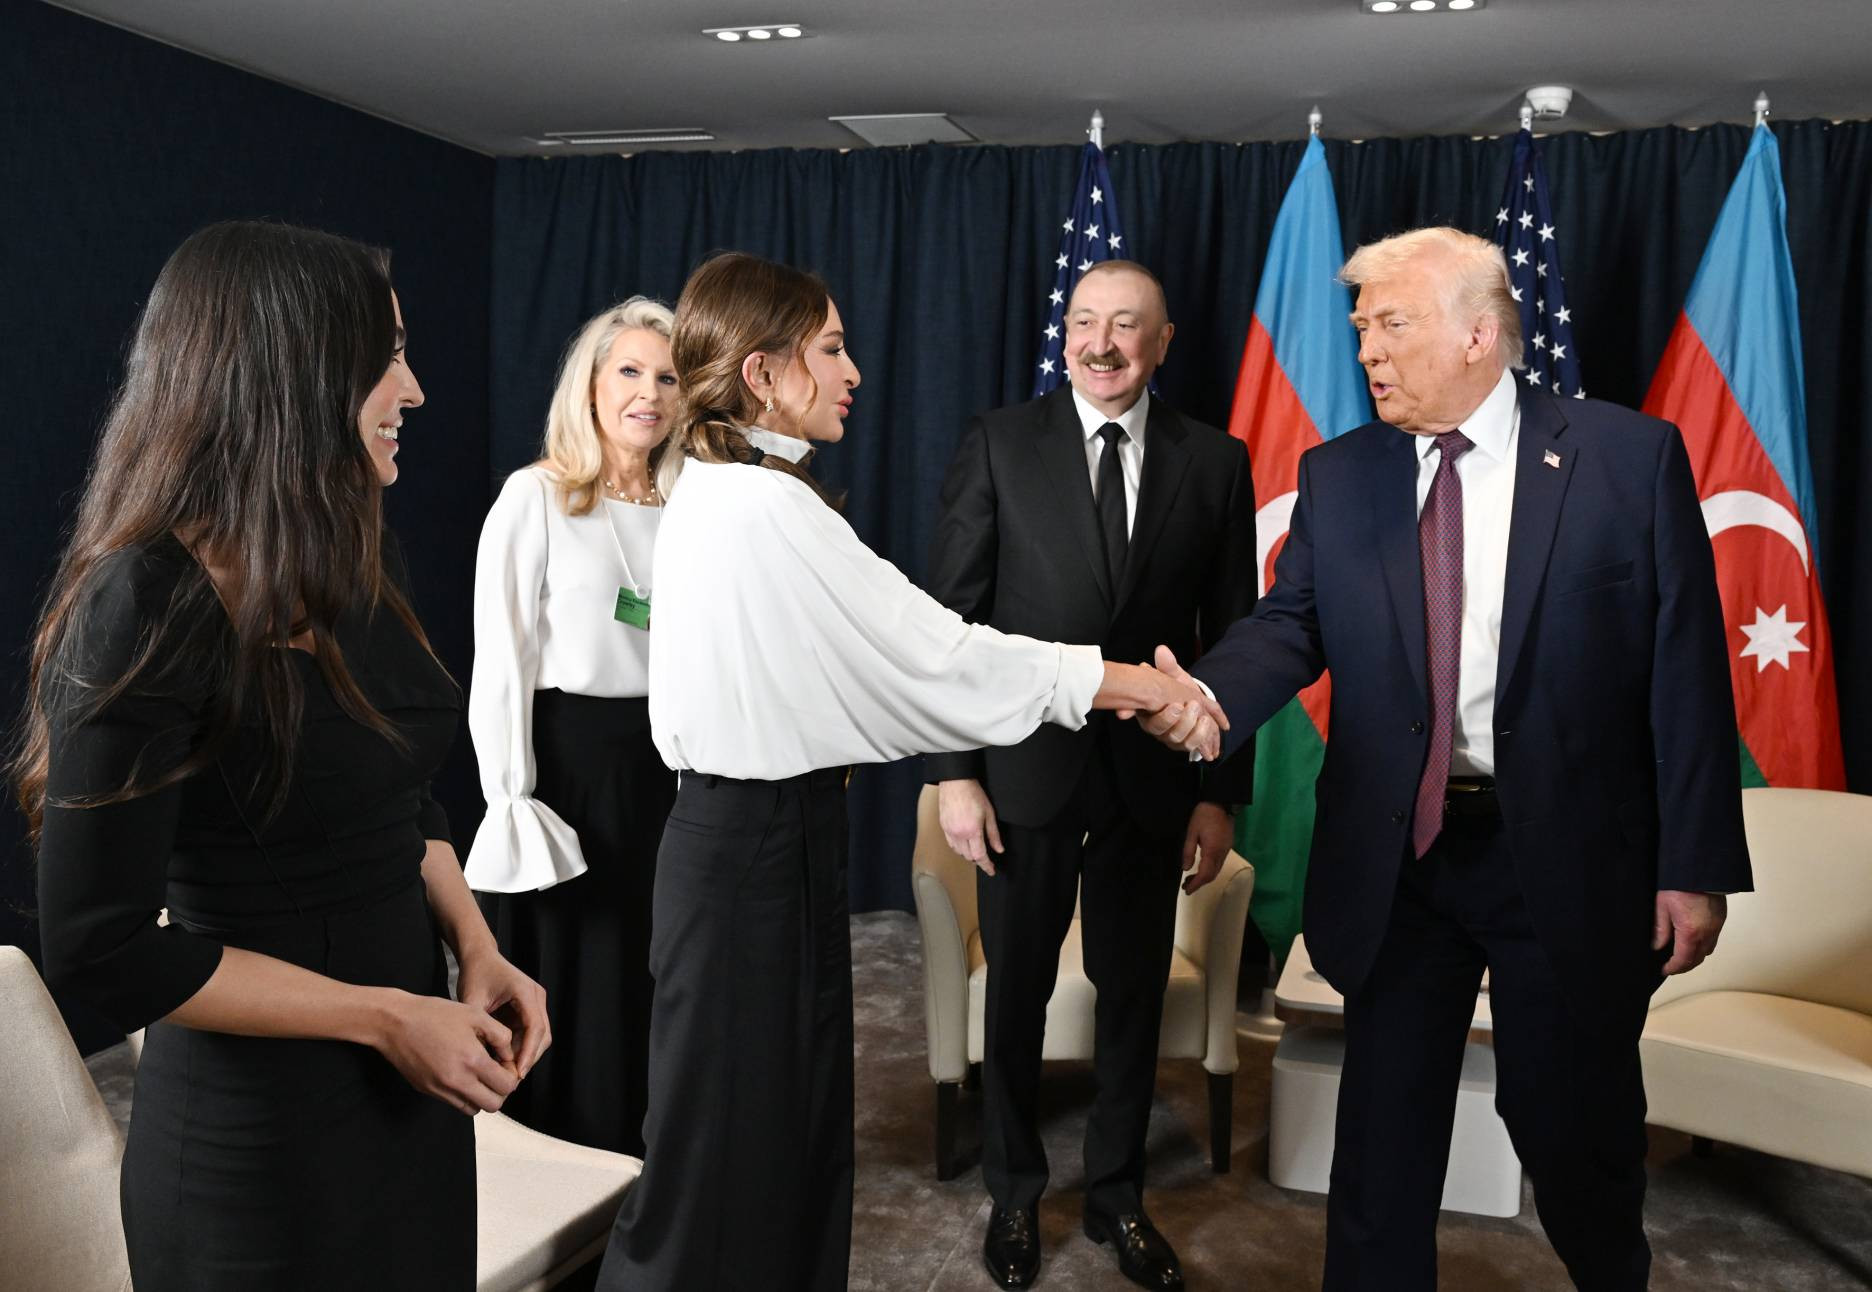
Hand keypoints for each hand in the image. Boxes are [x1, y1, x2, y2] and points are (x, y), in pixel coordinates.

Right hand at [371, 990, 521, 1114]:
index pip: (506, 1086)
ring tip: (479, 1074)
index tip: (505, 1062)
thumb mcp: (475, 1014)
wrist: (395, 1022)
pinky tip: (462, 1074)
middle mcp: (457, 1082)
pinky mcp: (428, 1091)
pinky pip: (454, 1103)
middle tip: (496, 1071)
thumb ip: (500, 1036)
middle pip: (493, 1105)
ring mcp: (440, 1090)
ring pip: (473, 1109)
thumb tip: (509, 1055)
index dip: (512, 1075)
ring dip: (482, 1096)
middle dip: (500, 1090)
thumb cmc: (434, 1014)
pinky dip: (464, 1095)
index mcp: (472, 1061)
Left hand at [456, 947, 551, 1078]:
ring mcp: (536, 1002)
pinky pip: (532, 1033)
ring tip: (508, 1072)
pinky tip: (506, 1060)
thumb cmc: (475, 974)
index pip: (535, 1027)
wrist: (480, 956)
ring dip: (527, 1054)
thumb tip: (481, 1058)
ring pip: (540, 1036)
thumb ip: (478, 1027)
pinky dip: (522, 1048)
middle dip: (529, 1058)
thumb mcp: (471, 1000)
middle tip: (512, 1079)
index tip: (518, 1073)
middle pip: (543, 1035)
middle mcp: (536, 997)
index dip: (528, 1053)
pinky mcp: (530, 1008)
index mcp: (525, 991)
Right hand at [938, 778, 1003, 875]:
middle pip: (969, 856)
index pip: (980, 856)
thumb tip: (999, 849)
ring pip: (959, 852)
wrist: (955, 782)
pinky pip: (951, 844)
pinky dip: (959, 848)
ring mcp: (949, 831)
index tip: (991, 871)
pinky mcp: (943, 827)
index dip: (986, 866)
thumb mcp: (989, 814)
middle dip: (978, 860)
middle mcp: (959, 834)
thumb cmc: (974, 794)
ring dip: (968, 854)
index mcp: (972, 831)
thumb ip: (993, 834)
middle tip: (987, 858)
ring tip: (976, 850)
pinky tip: (965, 844)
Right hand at [1131, 646, 1226, 760]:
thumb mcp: (1172, 676)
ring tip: (1205, 719)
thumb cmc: (1175, 688)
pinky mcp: (1189, 743)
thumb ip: (1167, 666)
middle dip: (1185, 722)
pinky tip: (1214, 744)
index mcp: (1151, 716)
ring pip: (1186, 743)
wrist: (1189, 698)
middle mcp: (1162, 732)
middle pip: (1172, 735)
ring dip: (1197, 732)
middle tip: (1194, 705)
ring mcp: (1176, 739)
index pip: (1155, 723)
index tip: (1178, 705)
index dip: (1165, 718)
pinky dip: (1207, 744)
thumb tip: (1162, 650)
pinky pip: (1199, 748)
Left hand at [1181, 802, 1234, 894]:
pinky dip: (1210, 870)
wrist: (1221, 802)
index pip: (1205, 874)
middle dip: (1199, 883)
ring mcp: (1226, 850)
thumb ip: (1188, 851)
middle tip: (1186, 886)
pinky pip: (1219, 863)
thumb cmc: (1204, 815)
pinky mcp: (1228, 846)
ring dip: (1205, 877)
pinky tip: (1201, 868)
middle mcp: (1222, 853)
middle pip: (1212, 875)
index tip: (1187, 890)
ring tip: (1191, 879)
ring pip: (1217, 870)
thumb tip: (1185, 869)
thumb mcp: (1191, 832)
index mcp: (1212, 850)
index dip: (1196, 884)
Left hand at [1653, 890, 1726, 974]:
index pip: (1683, 959)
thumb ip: (1660, 929)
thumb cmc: (1679, 885)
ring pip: (1708, 950)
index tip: (1665, 970)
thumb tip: (1657, 946)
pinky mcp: (1720, 919)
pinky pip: (1714, 939)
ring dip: (1696, 957)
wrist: (1699, 869)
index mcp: (1690, 932)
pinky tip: (1693, 942)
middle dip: (1685, 966)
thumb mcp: (1662, 907)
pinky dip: (1704, 946)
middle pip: (1698, 959)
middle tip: (1672, 967)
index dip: (1674, 968)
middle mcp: (1707, 932)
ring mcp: (1716, 926)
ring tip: (1682, 956)